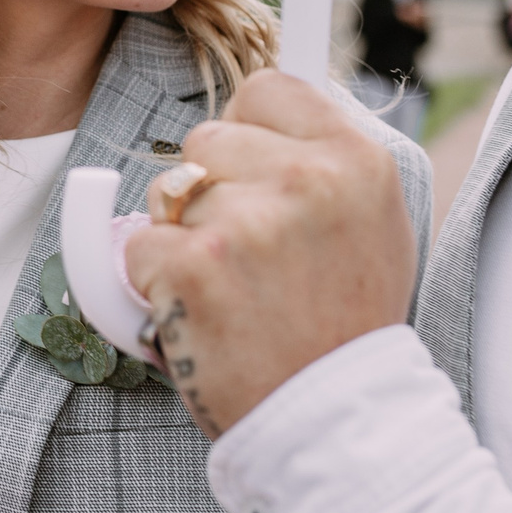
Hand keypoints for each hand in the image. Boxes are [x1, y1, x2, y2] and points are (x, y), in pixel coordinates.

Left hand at [123, 71, 415, 436]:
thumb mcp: (372, 226)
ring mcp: (247, 221)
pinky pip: (139, 245)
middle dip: (211, 193)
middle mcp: (307, 179)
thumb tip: (264, 107)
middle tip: (250, 256)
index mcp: (356, 160)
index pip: (265, 90)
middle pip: (207, 138)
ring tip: (236, 292)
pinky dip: (155, 282)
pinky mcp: (195, 266)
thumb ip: (324, 161)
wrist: (330, 422)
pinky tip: (203, 313)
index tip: (255, 176)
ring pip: (169, 194)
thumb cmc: (345, 327)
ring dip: (185, 241)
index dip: (248, 134)